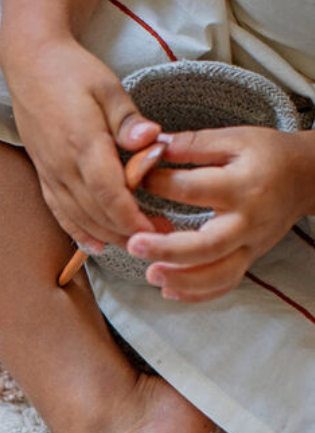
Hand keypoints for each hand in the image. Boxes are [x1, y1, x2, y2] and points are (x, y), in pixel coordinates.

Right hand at [5, 38, 161, 249]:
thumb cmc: (73, 72)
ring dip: (109, 237)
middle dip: (129, 233)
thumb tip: (154, 140)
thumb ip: (129, 120)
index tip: (159, 230)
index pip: (110, 194)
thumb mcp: (109, 87)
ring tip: (139, 245)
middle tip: (162, 241)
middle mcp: (63, 165)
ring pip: (80, 219)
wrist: (30, 64)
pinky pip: (60, 213)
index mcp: (83, 142)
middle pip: (97, 214)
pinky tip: (98, 245)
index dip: (134, 218)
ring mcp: (50, 173)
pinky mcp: (44, 175)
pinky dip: (79, 232)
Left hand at [126, 127, 314, 302]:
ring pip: (218, 274)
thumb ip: (194, 144)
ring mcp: (251, 245)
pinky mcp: (249, 259)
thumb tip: (152, 146)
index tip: (136, 180)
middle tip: (134, 245)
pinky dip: (197, 294)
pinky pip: (226, 284)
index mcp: (242, 186)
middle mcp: (248, 221)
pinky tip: (168, 291)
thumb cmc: (267, 155)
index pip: (194, 190)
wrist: (306, 178)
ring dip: (182, 280)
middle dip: (168, 249)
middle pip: (208, 246)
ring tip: (150, 274)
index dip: (161, 185)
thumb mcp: (235, 138)